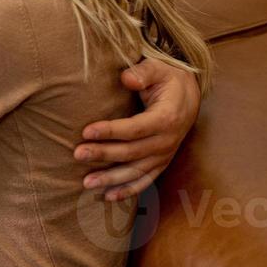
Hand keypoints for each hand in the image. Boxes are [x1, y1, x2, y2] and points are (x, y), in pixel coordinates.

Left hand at [75, 59, 201, 200]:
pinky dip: (127, 190)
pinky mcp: (160, 163)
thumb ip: (143, 72)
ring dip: (111, 179)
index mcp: (166, 118)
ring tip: (86, 183)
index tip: (86, 131)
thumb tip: (127, 78)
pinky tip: (107, 197)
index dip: (110, 131)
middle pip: (131, 152)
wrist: (188, 96)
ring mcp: (164, 155)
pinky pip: (145, 180)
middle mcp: (166, 140)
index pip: (135, 128)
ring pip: (136, 171)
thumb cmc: (167, 79)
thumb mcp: (159, 68)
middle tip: (77, 154)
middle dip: (103, 154)